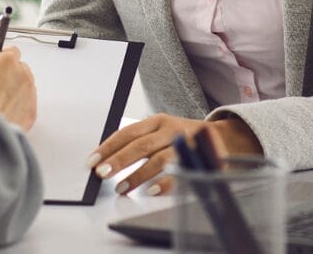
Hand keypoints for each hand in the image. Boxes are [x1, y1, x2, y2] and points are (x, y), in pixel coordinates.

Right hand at [0, 46, 36, 131]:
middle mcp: (22, 75)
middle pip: (20, 68)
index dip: (2, 59)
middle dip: (9, 75)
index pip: (11, 50)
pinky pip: (28, 103)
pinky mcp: (32, 112)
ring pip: (25, 86)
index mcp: (7, 62)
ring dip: (15, 90)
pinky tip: (5, 112)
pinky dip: (19, 106)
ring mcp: (29, 93)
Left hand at [85, 114, 261, 195]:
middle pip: (141, 144)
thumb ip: (138, 143)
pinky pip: (179, 171)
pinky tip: (151, 191)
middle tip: (102, 173)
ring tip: (122, 188)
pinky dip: (164, 183)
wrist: (220, 138)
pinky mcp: (198, 158)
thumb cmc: (180, 138)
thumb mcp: (159, 133)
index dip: (109, 147)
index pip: (128, 132)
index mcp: (157, 121)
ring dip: (138, 175)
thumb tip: (106, 160)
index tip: (92, 161)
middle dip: (119, 160)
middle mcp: (171, 129)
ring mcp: (185, 143)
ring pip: (159, 159)